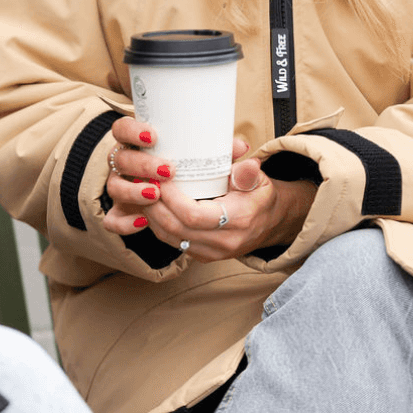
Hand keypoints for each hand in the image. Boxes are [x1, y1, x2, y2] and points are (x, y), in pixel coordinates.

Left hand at [103, 117, 313, 260]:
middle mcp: (224, 242)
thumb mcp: (261, 180)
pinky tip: (150, 205)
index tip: (159, 177)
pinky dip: (157, 224)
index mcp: (238, 221)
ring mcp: (211, 253)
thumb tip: (244, 157)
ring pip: (169, 237)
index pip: (193, 215)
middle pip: (175, 228)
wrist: (270, 223)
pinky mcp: (202, 256)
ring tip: (141, 191)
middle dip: (153, 205)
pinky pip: (172, 242)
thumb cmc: (260, 196)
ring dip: (151, 214)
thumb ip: (248, 172)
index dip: (170, 198)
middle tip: (142, 182)